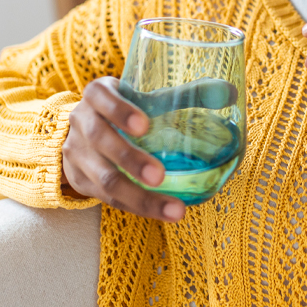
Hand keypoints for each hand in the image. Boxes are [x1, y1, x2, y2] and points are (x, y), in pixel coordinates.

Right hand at [62, 77, 185, 221]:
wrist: (85, 133)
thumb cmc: (128, 109)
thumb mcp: (148, 96)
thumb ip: (188, 94)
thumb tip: (230, 92)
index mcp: (97, 95)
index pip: (101, 98)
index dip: (119, 111)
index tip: (144, 124)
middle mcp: (81, 123)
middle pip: (101, 141)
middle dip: (130, 160)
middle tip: (159, 175)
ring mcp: (76, 154)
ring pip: (104, 180)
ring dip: (139, 197)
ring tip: (174, 210)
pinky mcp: (81, 182)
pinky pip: (109, 199)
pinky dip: (137, 207)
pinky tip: (163, 213)